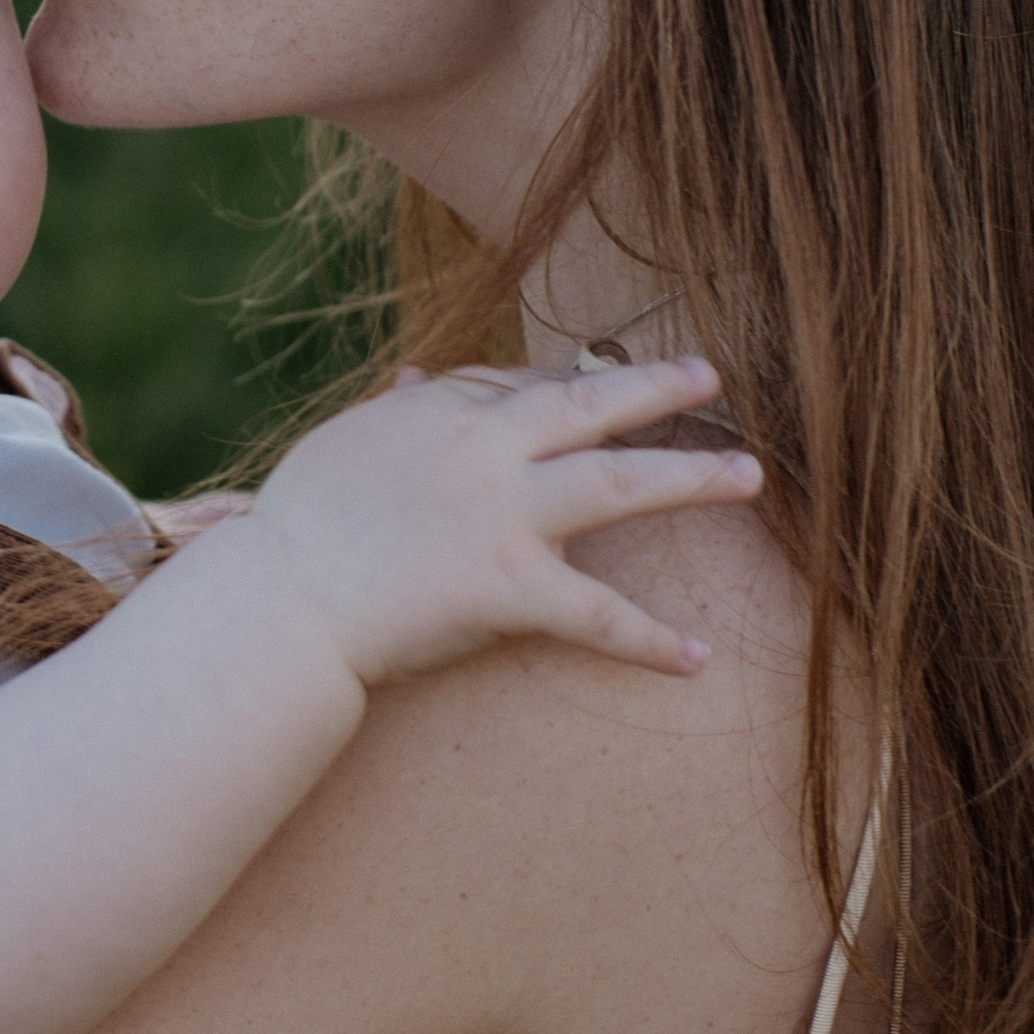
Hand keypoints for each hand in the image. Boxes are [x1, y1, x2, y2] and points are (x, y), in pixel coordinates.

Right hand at [243, 357, 760, 685]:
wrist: (283, 597)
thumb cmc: (298, 526)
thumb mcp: (344, 445)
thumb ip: (391, 413)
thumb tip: (411, 378)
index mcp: (440, 409)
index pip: (520, 384)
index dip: (565, 386)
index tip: (597, 389)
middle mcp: (486, 450)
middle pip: (591, 404)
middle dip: (658, 388)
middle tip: (712, 377)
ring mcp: (506, 516)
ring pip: (620, 484)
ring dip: (693, 477)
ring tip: (751, 474)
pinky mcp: (511, 588)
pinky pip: (598, 614)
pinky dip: (650, 639)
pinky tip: (698, 656)